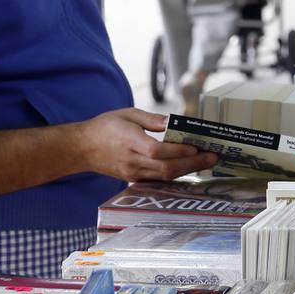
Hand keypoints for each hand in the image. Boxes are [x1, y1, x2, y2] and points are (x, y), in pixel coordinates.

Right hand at [73, 107, 215, 181]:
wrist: (81, 148)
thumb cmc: (105, 127)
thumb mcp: (128, 114)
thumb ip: (152, 120)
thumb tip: (174, 122)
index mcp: (129, 141)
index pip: (157, 150)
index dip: (179, 151)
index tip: (197, 146)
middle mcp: (132, 161)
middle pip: (166, 167)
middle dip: (193, 163)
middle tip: (213, 157)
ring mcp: (132, 173)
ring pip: (165, 176)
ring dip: (188, 170)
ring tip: (207, 162)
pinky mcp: (133, 179)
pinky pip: (158, 179)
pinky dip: (175, 174)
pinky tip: (189, 167)